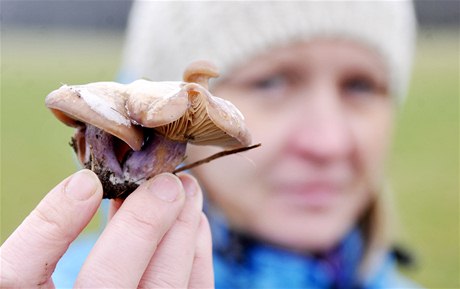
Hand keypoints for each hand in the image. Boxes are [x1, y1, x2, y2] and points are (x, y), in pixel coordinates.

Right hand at [0, 169, 213, 287]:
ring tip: (186, 190)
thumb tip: (89, 185)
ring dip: (180, 232)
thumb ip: (51, 237)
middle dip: (143, 223)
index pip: (19, 275)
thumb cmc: (60, 286)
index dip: (51, 225)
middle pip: (108, 281)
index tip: (85, 182)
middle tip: (166, 182)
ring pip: (160, 287)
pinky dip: (197, 256)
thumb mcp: (36, 271)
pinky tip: (196, 223)